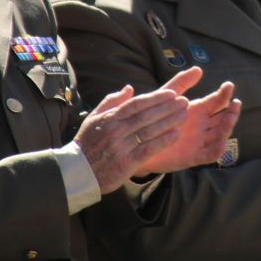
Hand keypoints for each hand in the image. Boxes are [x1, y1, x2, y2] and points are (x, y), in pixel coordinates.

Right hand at [74, 75, 194, 193]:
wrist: (77, 172)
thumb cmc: (86, 144)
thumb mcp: (94, 118)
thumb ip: (112, 101)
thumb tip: (129, 88)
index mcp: (110, 118)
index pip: (136, 104)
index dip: (156, 98)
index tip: (172, 93)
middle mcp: (116, 131)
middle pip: (146, 116)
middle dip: (167, 107)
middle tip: (184, 101)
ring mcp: (121, 147)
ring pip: (150, 131)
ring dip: (169, 122)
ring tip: (184, 115)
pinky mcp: (126, 163)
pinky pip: (148, 149)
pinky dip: (163, 141)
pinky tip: (175, 134)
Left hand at [135, 67, 242, 176]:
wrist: (138, 142)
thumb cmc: (153, 117)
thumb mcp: (166, 97)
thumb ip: (181, 83)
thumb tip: (199, 69)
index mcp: (197, 110)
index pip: (217, 101)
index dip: (224, 94)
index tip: (228, 86)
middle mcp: (202, 125)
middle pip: (223, 118)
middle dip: (231, 111)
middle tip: (235, 103)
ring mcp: (199, 141)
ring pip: (220, 135)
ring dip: (228, 127)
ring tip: (230, 118)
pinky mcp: (194, 156)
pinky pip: (211, 154)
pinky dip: (218, 149)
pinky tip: (222, 142)